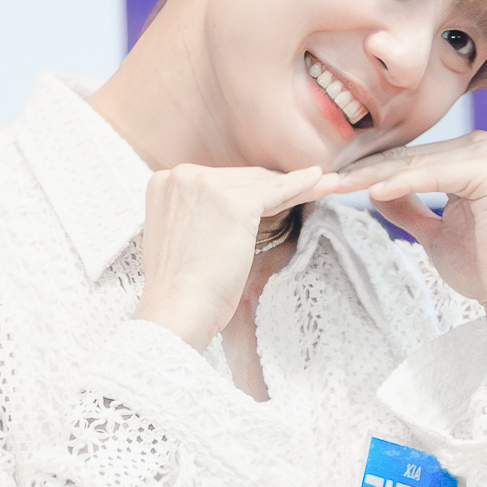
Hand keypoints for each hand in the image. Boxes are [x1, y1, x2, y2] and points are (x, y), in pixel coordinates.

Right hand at [137, 163, 340, 347]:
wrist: (176, 311)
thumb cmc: (180, 289)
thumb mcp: (182, 238)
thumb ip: (197, 216)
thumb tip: (227, 213)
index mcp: (164, 182)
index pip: (218, 181)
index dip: (248, 190)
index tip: (270, 194)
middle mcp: (182, 175)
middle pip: (241, 179)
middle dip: (274, 185)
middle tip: (308, 183)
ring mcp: (207, 185)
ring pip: (262, 184)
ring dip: (295, 185)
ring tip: (322, 182)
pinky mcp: (234, 202)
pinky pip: (277, 192)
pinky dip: (302, 186)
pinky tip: (320, 179)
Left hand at [332, 130, 486, 304]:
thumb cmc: (480, 265)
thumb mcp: (432, 231)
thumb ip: (407, 207)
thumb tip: (374, 189)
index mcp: (466, 156)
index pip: (405, 161)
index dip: (366, 173)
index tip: (329, 183)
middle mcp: (479, 146)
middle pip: (407, 160)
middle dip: (363, 174)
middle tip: (323, 182)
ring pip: (415, 165)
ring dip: (374, 178)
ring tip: (337, 187)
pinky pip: (435, 175)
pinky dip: (403, 184)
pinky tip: (373, 193)